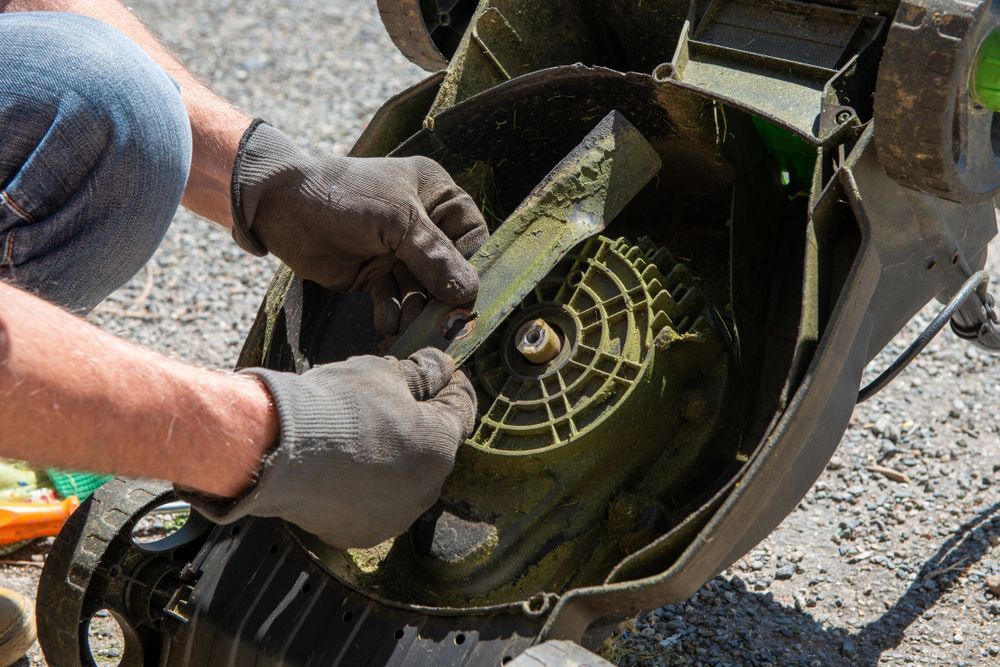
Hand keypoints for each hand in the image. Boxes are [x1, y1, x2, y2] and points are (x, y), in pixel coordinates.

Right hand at [178, 348, 475, 547]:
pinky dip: (364, 486)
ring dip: (392, 459)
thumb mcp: (384, 373)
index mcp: (441, 447)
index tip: (439, 372)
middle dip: (418, 424)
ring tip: (358, 435)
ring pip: (404, 480)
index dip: (451, 385)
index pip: (462, 409)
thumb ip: (421, 372)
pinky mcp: (361, 534)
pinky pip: (373, 504)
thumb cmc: (335, 406)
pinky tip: (341, 466)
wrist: (276, 451)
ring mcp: (394, 518)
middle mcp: (427, 490)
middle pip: (433, 449)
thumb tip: (440, 367)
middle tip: (390, 401)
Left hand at [230, 121, 488, 334]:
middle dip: (443, 297)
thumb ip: (435, 258)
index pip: (472, 236)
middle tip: (440, 322)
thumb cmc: (345, 196)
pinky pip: (395, 301)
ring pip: (423, 291)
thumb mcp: (399, 220)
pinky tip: (385, 322)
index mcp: (436, 195)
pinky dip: (392, 315)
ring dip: (417, 311)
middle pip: (449, 269)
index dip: (471, 264)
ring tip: (407, 324)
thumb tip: (469, 295)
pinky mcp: (374, 276)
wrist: (282, 207)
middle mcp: (422, 225)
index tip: (463, 291)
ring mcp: (398, 253)